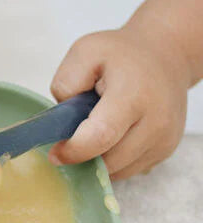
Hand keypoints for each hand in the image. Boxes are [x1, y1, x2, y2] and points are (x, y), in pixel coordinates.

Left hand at [48, 26, 188, 179]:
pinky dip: (113, 160)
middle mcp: (155, 121)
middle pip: (108, 160)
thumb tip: (61, 119)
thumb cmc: (122, 54)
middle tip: (72, 136)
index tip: (55, 153)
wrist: (166, 55)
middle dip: (83, 156)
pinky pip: (129, 169)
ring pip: (117, 170)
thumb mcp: (85, 51)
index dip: (73, 151)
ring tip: (95, 131)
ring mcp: (164, 140)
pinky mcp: (165, 151)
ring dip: (97, 159)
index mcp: (134, 95)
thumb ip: (67, 83)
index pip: (100, 136)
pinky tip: (111, 136)